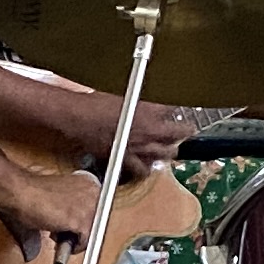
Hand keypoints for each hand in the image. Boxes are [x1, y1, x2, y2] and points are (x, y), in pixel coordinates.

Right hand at [0, 169, 100, 256]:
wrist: (21, 192)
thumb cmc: (32, 190)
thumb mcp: (58, 194)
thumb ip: (69, 204)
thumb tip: (71, 220)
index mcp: (88, 181)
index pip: (94, 207)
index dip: (80, 219)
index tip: (71, 226)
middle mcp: (93, 191)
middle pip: (95, 219)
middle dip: (79, 229)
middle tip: (63, 232)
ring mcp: (89, 207)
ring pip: (91, 231)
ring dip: (76, 238)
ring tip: (58, 236)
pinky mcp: (81, 221)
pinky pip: (85, 241)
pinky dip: (74, 247)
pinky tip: (61, 243)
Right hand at [73, 99, 193, 171]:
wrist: (79, 117)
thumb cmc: (96, 103)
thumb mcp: (124, 93)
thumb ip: (140, 100)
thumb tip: (145, 101)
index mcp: (150, 110)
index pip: (173, 110)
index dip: (176, 109)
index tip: (176, 109)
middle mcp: (149, 130)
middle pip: (177, 135)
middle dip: (182, 133)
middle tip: (185, 131)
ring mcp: (139, 147)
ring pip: (164, 154)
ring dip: (168, 151)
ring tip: (170, 150)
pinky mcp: (125, 159)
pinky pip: (142, 170)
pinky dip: (146, 168)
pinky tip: (147, 166)